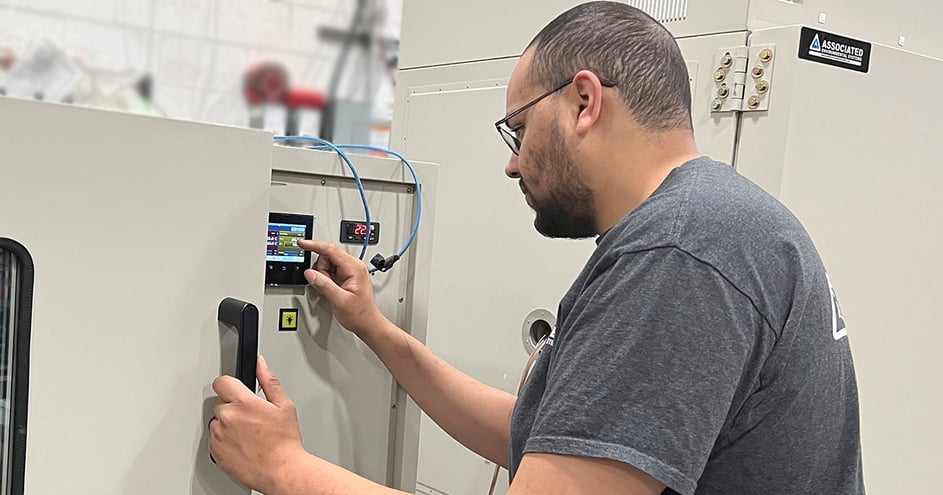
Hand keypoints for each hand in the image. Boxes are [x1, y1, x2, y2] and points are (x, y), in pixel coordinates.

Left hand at [209, 356, 305, 491]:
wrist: (281, 471)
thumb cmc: (285, 442)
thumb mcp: (284, 405)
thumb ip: (269, 380)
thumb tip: (260, 364)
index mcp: (244, 403)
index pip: (222, 382)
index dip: (229, 384)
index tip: (234, 390)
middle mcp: (228, 418)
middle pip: (221, 403)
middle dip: (233, 407)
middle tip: (251, 419)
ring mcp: (219, 435)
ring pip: (217, 421)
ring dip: (228, 424)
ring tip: (248, 434)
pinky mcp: (215, 451)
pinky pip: (214, 439)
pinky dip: (224, 440)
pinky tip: (242, 444)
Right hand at [298, 240, 387, 335]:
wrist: (367, 323)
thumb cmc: (360, 314)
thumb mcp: (339, 301)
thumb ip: (324, 285)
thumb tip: (310, 273)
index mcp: (355, 268)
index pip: (331, 250)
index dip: (314, 246)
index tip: (302, 243)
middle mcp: (354, 266)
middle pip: (327, 257)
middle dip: (322, 270)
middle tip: (328, 286)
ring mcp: (350, 270)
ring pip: (327, 264)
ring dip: (324, 276)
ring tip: (333, 290)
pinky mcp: (346, 276)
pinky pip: (329, 271)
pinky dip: (326, 279)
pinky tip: (333, 289)